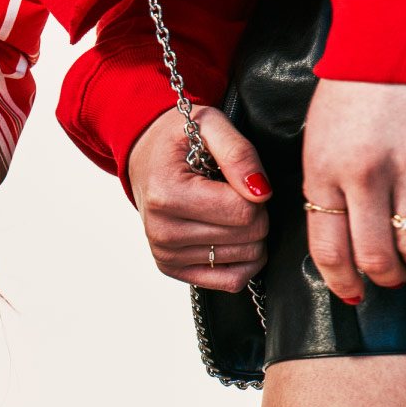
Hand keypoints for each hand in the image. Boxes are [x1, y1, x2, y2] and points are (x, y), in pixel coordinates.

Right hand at [128, 106, 271, 292]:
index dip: (257, 193)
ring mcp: (166, 254)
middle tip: (234, 194)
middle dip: (255, 213)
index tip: (241, 179)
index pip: (244, 212)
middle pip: (249, 237)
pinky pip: (232, 281)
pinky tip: (232, 237)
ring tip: (226, 210)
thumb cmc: (179, 141)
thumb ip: (239, 153)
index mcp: (167, 195)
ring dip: (249, 233)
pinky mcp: (172, 269)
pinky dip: (243, 261)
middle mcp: (162, 231)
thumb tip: (261, 192)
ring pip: (247, 258)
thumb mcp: (210, 125)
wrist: (144, 158)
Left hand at [302, 79, 405, 302]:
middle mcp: (365, 174)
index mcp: (323, 172)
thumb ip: (324, 189)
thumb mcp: (317, 140)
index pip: (329, 248)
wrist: (398, 33)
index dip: (342, 280)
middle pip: (374, 254)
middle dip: (383, 277)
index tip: (353, 292)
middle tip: (390, 278)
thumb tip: (338, 241)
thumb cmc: (351, 90)